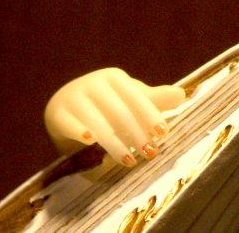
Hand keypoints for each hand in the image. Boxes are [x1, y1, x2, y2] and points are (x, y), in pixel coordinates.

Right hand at [43, 67, 185, 166]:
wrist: (65, 106)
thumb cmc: (106, 104)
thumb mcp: (129, 99)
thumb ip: (154, 99)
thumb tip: (181, 95)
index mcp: (114, 77)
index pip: (136, 98)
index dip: (151, 116)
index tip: (163, 134)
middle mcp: (93, 84)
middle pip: (120, 113)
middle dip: (137, 135)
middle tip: (150, 153)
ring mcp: (73, 97)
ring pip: (98, 123)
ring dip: (115, 144)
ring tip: (130, 162)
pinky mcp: (56, 113)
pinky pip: (70, 124)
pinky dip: (80, 132)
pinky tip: (90, 141)